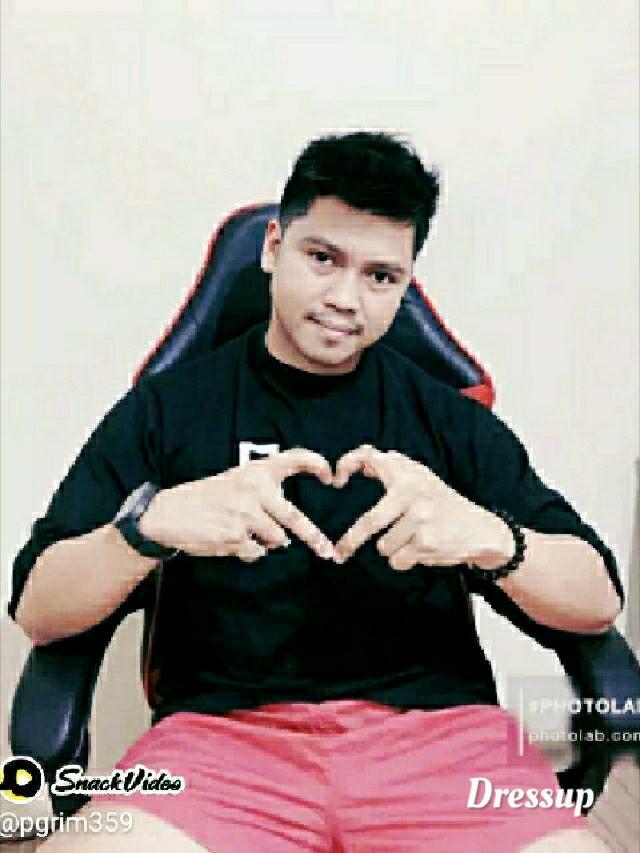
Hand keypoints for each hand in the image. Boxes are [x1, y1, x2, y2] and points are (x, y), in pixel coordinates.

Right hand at [139, 448, 337, 561]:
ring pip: (275, 539)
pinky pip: (256, 552)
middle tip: (327, 551)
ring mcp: (244, 514)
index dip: (316, 464)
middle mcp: (253, 490)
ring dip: (267, 542)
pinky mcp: (234, 536)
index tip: (331, 476)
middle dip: (314, 537)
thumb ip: (263, 494)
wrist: (168, 513)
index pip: (293, 459)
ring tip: (244, 531)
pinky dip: (249, 551)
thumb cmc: (205, 498)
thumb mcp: (235, 481)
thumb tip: (288, 531)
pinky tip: (231, 540)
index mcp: (256, 471)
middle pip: (294, 517)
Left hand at [333, 445, 511, 570]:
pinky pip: (397, 561)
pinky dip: (403, 561)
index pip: (370, 457)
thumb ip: (394, 471)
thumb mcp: (421, 479)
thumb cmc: (443, 504)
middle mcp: (413, 492)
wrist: (481, 529)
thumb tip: (362, 463)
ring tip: (410, 540)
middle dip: (351, 541)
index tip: (336, 481)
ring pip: (383, 546)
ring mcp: (421, 518)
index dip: (347, 464)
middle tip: (340, 551)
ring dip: (391, 549)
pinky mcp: (426, 542)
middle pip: (370, 521)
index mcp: (408, 473)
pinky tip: (420, 550)